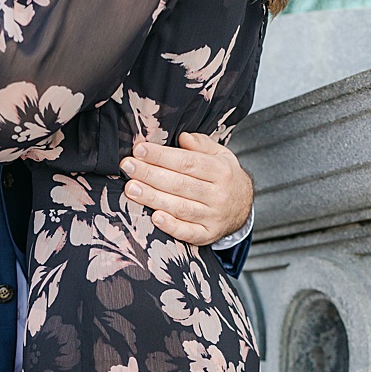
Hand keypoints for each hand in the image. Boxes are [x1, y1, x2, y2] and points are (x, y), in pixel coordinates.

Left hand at [120, 133, 252, 246]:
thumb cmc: (223, 178)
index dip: (162, 156)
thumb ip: (201, 145)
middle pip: (180, 183)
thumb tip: (183, 137)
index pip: (188, 162)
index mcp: (221, 171)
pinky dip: (171, 226)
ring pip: (180, 207)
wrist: (243, 208)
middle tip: (127, 166)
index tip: (139, 150)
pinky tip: (154, 217)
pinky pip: (188, 232)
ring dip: (152, 198)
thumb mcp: (220, 156)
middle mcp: (219, 194)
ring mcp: (213, 216)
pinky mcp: (207, 235)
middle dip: (150, 174)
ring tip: (130, 188)